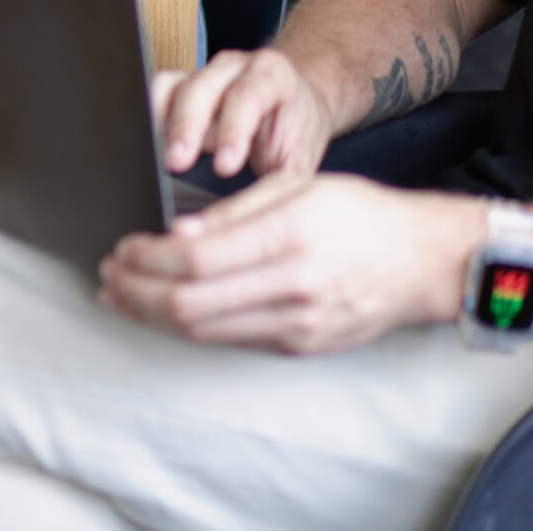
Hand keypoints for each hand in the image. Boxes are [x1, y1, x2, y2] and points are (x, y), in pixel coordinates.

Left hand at [99, 173, 481, 353]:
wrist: (424, 262)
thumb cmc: (361, 214)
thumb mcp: (299, 187)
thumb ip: (234, 212)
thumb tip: (176, 233)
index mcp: (289, 236)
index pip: (196, 258)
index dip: (147, 258)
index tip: (122, 248)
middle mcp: (292, 287)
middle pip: (191, 304)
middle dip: (137, 292)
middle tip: (108, 276)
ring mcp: (297, 324)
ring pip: (205, 331)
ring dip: (154, 316)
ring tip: (123, 296)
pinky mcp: (301, 346)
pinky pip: (231, 340)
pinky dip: (192, 326)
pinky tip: (169, 310)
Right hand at [153, 47, 336, 180]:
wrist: (294, 102)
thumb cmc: (295, 132)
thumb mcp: (299, 157)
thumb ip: (278, 183)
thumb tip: (254, 218)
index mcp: (272, 75)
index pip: (248, 96)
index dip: (233, 130)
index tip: (224, 167)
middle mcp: (234, 66)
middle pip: (202, 88)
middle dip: (187, 127)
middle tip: (176, 162)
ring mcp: (203, 72)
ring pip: (172, 87)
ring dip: (160, 123)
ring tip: (155, 157)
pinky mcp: (180, 83)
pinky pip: (157, 91)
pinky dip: (148, 116)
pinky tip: (146, 145)